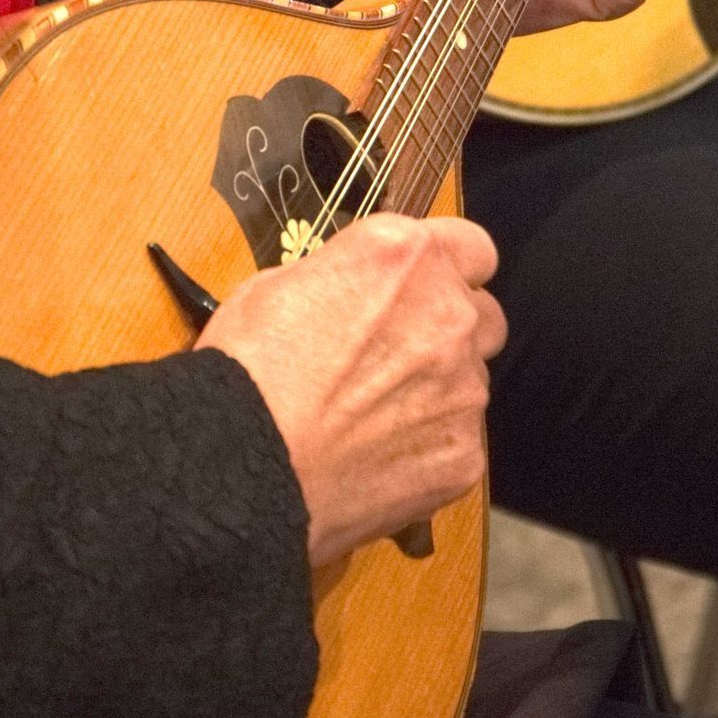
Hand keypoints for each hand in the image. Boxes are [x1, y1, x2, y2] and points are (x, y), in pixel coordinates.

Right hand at [197, 214, 503, 565]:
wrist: (237, 468)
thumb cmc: (245, 370)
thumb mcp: (280, 284)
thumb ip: (348, 276)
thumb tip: (362, 292)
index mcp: (408, 257)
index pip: (472, 249)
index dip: (447, 270)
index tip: (423, 290)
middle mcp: (451, 314)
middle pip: (480, 315)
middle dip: (447, 330)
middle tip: (395, 357)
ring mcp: (465, 388)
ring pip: (471, 380)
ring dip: (437, 390)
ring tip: (373, 419)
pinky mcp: (463, 452)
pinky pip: (459, 441)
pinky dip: (428, 447)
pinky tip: (377, 460)